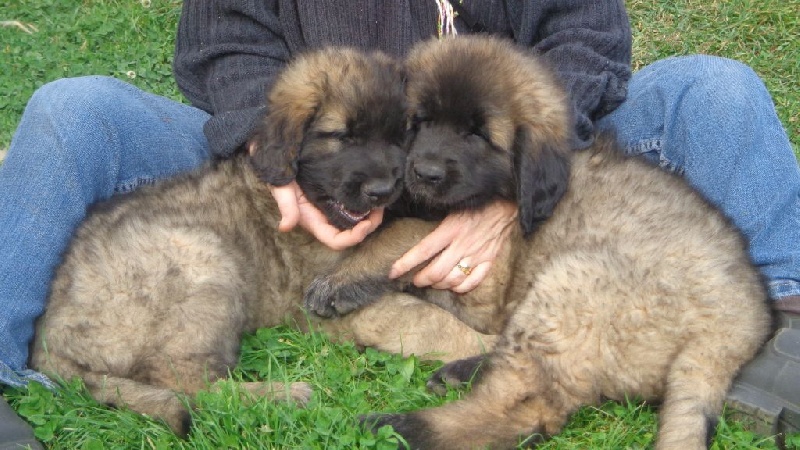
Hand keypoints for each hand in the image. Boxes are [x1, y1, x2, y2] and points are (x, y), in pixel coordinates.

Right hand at [270, 182, 383, 249]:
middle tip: (379, 210)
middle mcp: (325, 217)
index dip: (353, 237)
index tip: (366, 223)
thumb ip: (286, 205)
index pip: (335, 240)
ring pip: (356, 221)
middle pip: (351, 233)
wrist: (282, 154)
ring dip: (370, 216)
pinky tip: (373, 193)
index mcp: (314, 221)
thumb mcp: (281, 187)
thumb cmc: (280, 173)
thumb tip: (285, 227)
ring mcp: (332, 206)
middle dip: (368, 226)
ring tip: (380, 203)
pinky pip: (355, 205)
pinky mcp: (337, 194)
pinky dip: (366, 204)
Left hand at [389, 201, 516, 292]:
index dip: (405, 264)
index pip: (423, 251)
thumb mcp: (453, 205)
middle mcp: (463, 244)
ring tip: (432, 283)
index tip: (393, 272)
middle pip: (437, 271)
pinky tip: (454, 286)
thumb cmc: (477, 201)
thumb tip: (417, 229)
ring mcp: (477, 254)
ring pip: (453, 279)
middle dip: (421, 279)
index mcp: (451, 229)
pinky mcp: (490, 259)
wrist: (507, 202)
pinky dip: (461, 288)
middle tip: (414, 280)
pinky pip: (474, 281)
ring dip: (439, 285)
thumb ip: (438, 221)